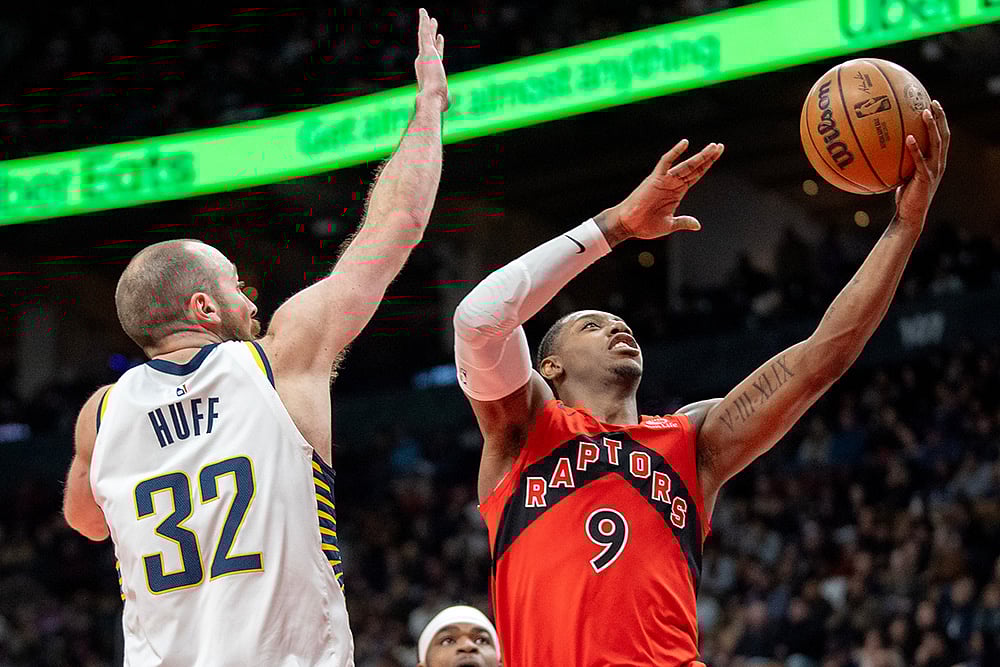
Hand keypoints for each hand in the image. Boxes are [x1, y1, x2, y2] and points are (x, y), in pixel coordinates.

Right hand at [414, 8, 448, 111]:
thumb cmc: (437, 103)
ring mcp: (424, 55)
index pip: (435, 55)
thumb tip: (446, 105)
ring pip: (424, 35)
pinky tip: (423, 12)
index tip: (440, 37)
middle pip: (428, 43)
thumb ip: (445, 98)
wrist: (431, 98)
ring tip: (425, 12)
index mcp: (429, 71)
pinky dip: (423, 22)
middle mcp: (424, 61)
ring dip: (425, 23)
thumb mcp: (444, 100)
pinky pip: (424, 32)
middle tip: (432, 21)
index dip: (438, 45)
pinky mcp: (426, 50)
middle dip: (430, 32)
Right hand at [596, 140, 723, 245]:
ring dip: (700, 156)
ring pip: (686, 165)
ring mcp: (665, 180)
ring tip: (713, 147)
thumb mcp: (669, 225)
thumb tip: (697, 225)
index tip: (717, 155)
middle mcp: (673, 183)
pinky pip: (666, 162)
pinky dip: (675, 152)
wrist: (629, 225)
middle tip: (719, 146)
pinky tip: (685, 143)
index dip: (707, 165)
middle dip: (707, 157)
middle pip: (694, 167)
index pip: (695, 175)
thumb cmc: (645, 225)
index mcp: (677, 192)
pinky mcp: (655, 178)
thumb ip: (683, 222)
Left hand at [895, 100, 948, 227]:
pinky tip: (908, 137)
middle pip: (943, 134)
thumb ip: (900, 161)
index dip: (940, 120)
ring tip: (924, 112)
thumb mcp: (903, 174)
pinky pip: (920, 160)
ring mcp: (934, 169)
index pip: (941, 135)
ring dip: (931, 126)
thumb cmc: (904, 195)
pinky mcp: (926, 178)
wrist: (910, 214)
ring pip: (936, 143)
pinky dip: (915, 148)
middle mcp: (938, 162)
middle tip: (933, 101)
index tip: (932, 103)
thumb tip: (883, 148)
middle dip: (940, 117)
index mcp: (935, 160)